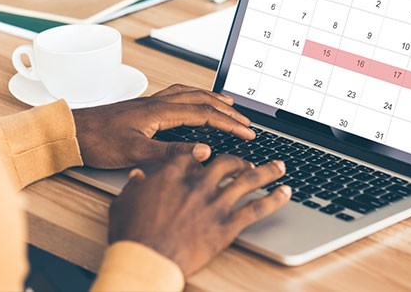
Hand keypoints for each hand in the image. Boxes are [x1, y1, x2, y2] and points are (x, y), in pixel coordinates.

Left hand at [72, 84, 254, 168]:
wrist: (71, 132)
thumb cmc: (98, 142)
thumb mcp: (135, 152)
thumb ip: (170, 153)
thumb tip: (202, 152)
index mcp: (159, 111)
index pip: (204, 113)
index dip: (229, 123)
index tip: (247, 132)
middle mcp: (156, 103)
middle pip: (200, 100)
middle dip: (227, 110)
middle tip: (246, 121)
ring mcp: (149, 103)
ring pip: (188, 94)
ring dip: (211, 98)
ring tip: (227, 103)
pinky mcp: (141, 108)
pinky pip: (175, 96)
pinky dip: (192, 97)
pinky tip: (190, 104)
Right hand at [108, 152, 290, 275]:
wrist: (146, 259)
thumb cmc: (132, 234)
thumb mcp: (125, 202)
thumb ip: (135, 185)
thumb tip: (137, 177)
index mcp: (172, 175)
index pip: (193, 155)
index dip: (203, 153)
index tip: (209, 153)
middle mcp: (198, 184)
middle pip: (225, 163)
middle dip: (240, 160)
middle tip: (248, 162)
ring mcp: (214, 203)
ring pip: (248, 180)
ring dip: (267, 172)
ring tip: (279, 167)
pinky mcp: (227, 225)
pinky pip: (256, 208)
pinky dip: (274, 199)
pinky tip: (285, 192)